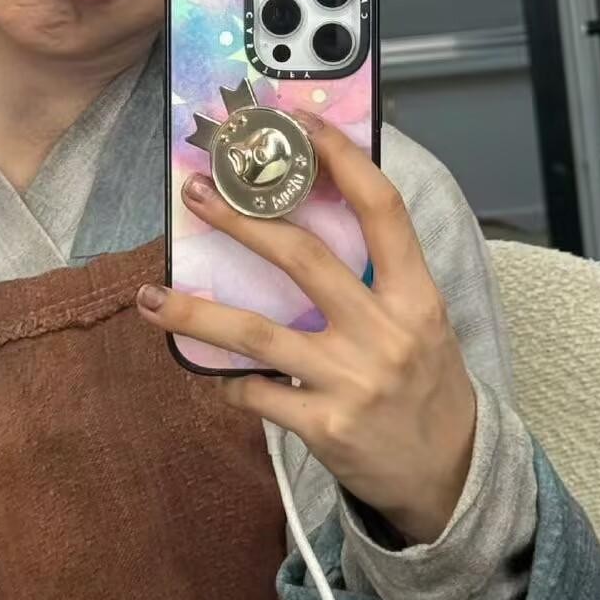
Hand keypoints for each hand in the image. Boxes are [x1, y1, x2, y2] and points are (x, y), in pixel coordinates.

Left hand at [136, 112, 476, 543]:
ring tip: (151, 298)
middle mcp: (387, 333)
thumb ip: (377, 276)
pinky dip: (230, 381)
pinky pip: (257, 393)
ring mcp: (353, 381)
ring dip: (197, 311)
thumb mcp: (420, 321)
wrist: (448, 476)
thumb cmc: (426, 384)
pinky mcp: (325, 427)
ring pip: (258, 334)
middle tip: (197, 194)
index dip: (341, 159)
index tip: (299, 123)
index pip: (382, 209)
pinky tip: (216, 374)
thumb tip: (304, 216)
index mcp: (417, 296)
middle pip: (304, 259)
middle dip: (243, 221)